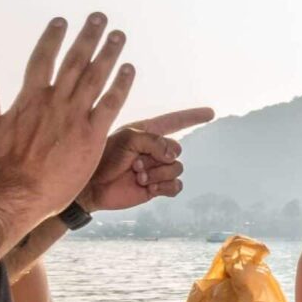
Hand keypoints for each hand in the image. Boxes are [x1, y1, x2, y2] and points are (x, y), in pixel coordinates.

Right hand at [0, 15, 134, 217]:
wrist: (21, 193)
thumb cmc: (2, 167)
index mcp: (30, 98)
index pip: (43, 59)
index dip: (52, 38)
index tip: (61, 22)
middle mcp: (55, 101)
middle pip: (75, 61)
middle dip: (88, 36)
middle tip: (99, 17)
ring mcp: (75, 116)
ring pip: (96, 77)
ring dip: (109, 53)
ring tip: (118, 35)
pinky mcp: (93, 134)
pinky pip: (111, 103)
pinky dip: (121, 84)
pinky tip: (129, 69)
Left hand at [80, 108, 213, 212]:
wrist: (91, 187)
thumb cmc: (102, 157)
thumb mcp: (126, 139)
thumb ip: (153, 141)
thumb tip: (173, 157)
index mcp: (147, 132)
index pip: (175, 121)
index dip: (193, 116)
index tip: (210, 113)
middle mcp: (154, 149)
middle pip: (177, 149)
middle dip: (159, 157)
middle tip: (136, 163)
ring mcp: (156, 169)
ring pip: (177, 168)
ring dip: (158, 173)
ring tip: (138, 175)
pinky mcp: (156, 188)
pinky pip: (176, 186)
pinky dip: (165, 187)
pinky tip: (149, 188)